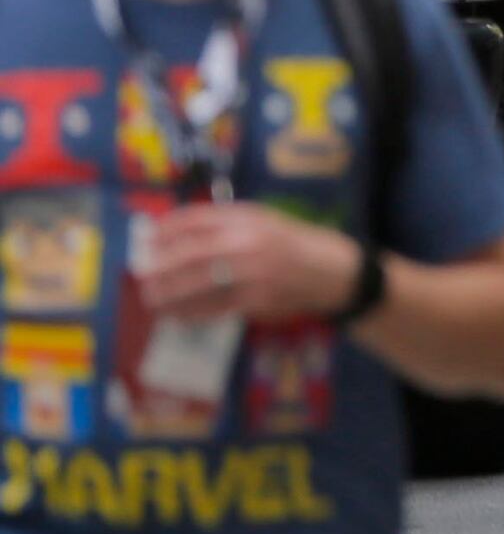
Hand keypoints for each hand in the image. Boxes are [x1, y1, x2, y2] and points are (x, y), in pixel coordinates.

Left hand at [133, 202, 364, 323]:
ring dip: (169, 293)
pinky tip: (178, 315)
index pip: (196, 219)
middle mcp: (248, 243)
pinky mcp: (255, 300)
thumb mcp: (262, 221)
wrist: (331, 271)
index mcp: (248, 219)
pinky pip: (214, 308)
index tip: (146, 238)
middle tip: (141, 274)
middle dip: (160, 265)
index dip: (166, 228)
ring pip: (198, 285)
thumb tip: (173, 232)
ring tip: (152, 298)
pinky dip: (191, 313)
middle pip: (190, 254)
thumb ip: (224, 224)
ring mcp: (251, 274)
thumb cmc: (291, 242)